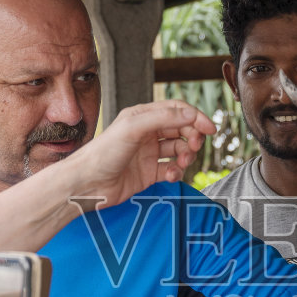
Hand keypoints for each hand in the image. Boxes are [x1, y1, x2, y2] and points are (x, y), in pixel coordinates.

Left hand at [68, 100, 215, 208]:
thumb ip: (163, 118)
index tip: (210, 129)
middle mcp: (146, 133)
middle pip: (181, 130)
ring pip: (179, 151)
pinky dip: (176, 172)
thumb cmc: (102, 153)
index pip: (177, 111)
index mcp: (142, 117)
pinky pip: (171, 170)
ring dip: (186, 156)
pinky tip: (171, 176)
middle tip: (194, 147)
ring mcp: (148, 154)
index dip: (195, 118)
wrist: (86, 185)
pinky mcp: (148, 174)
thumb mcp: (133, 129)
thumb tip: (191, 114)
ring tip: (182, 163)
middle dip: (192, 137)